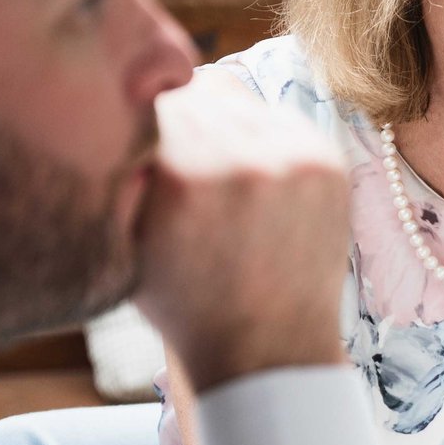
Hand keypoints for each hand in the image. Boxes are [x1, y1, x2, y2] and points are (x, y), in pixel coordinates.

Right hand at [131, 72, 350, 392]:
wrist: (268, 350)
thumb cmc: (184, 303)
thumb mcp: (127, 242)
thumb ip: (121, 169)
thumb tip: (115, 102)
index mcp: (181, 178)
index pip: (149, 103)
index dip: (137, 119)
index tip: (136, 141)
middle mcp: (241, 161)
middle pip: (193, 94)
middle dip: (178, 119)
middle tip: (174, 154)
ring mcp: (293, 160)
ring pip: (237, 101)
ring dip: (219, 124)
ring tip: (212, 171)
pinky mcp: (327, 163)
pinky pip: (278, 120)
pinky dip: (260, 139)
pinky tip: (250, 178)